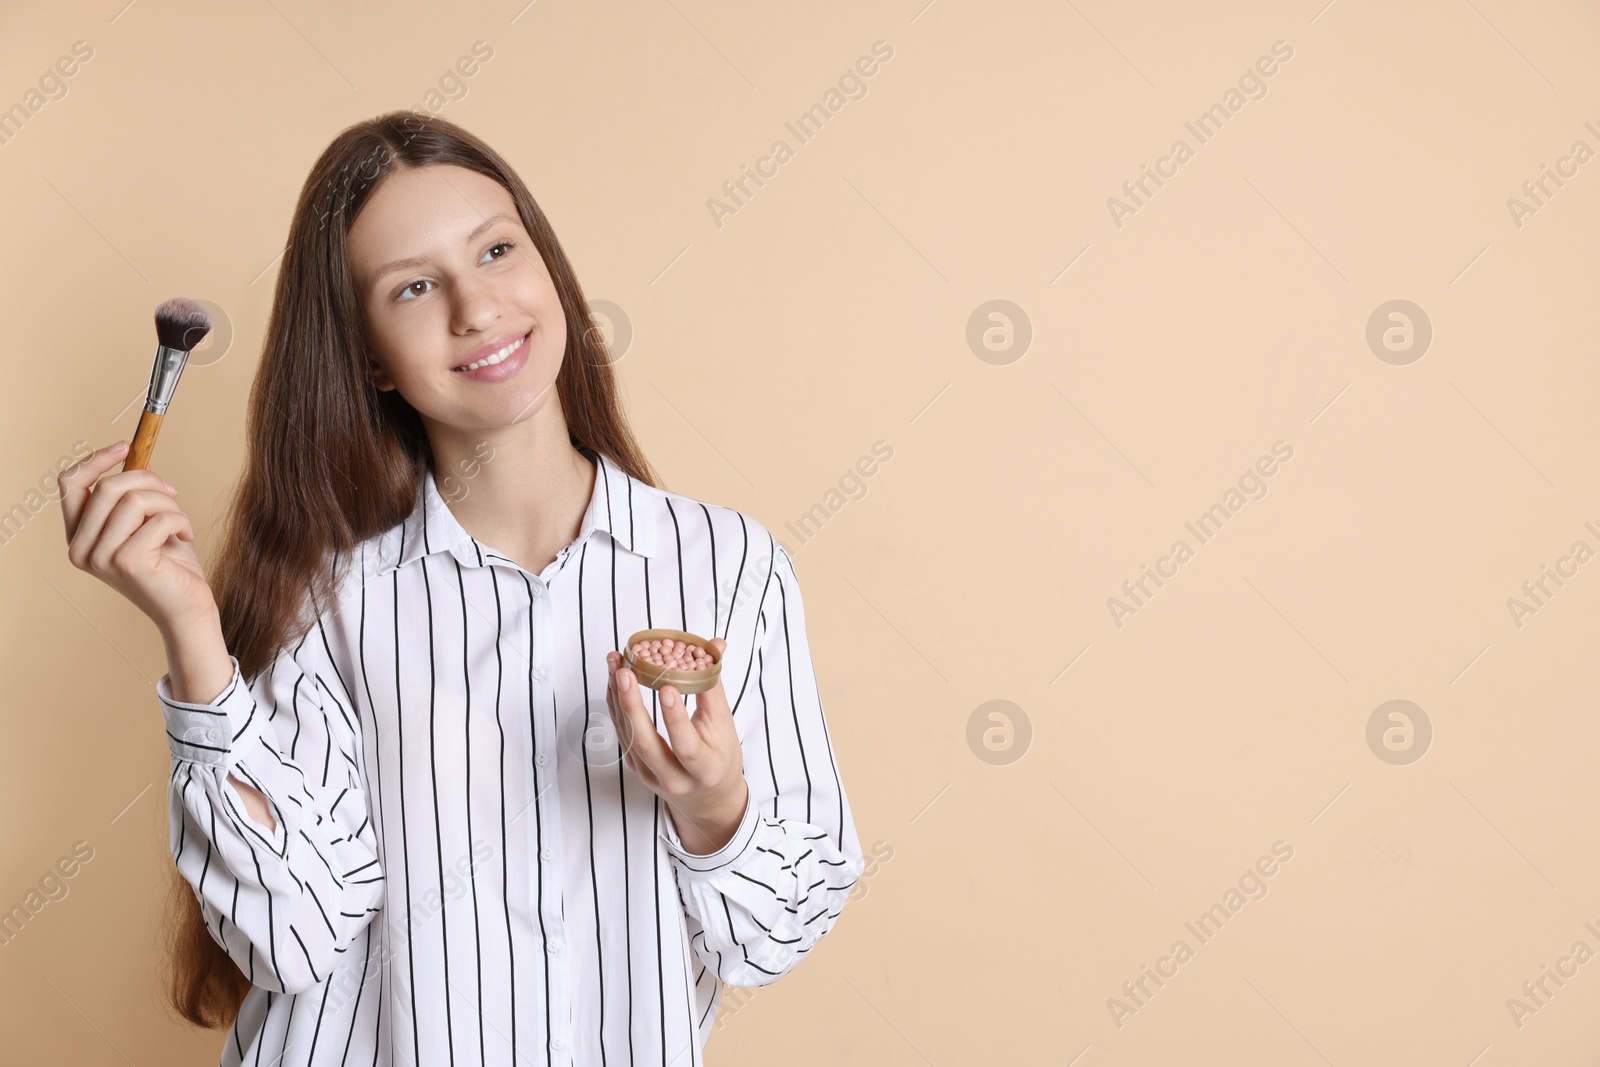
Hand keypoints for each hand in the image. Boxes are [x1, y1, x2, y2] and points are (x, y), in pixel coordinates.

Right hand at [59, 440, 216, 632]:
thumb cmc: (170, 565)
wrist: (188, 607)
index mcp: (79, 537)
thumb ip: (133, 495)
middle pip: (107, 486)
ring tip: (181, 521)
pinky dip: (180, 520)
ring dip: (168, 503)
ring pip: (135, 499)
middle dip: (148, 480)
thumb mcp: (147, 521)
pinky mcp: (127, 562)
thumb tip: (135, 456)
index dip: (96, 460)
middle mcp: (81, 549)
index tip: (126, 445)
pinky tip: (187, 537)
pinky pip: (158, 518)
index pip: (70, 485)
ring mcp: (101, 558)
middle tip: (172, 493)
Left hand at [606, 639, 748, 854]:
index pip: (686, 746)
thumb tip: (714, 645)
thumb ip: (714, 687)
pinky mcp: (635, 768)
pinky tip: (614, 681)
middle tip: (625, 672)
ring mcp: (650, 776)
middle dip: (632, 706)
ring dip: (618, 699)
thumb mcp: (725, 727)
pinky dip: (616, 706)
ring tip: (615, 665)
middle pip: (646, 744)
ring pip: (628, 738)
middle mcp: (674, 779)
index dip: (675, 718)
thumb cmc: (720, 758)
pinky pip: (622, 735)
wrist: (707, 800)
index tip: (667, 687)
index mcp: (704, 770)